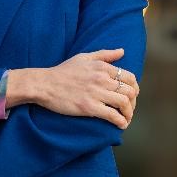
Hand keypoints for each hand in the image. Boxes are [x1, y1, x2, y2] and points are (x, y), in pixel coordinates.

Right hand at [9, 49, 138, 128]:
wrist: (43, 84)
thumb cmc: (62, 71)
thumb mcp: (83, 57)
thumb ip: (104, 54)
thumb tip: (122, 51)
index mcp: (102, 67)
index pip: (129, 78)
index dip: (134, 89)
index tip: (131, 96)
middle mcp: (101, 79)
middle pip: (130, 92)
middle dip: (133, 103)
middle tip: (128, 110)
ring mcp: (95, 93)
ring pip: (124, 104)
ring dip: (128, 114)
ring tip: (125, 119)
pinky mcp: (89, 107)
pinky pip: (112, 115)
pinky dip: (120, 121)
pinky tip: (120, 125)